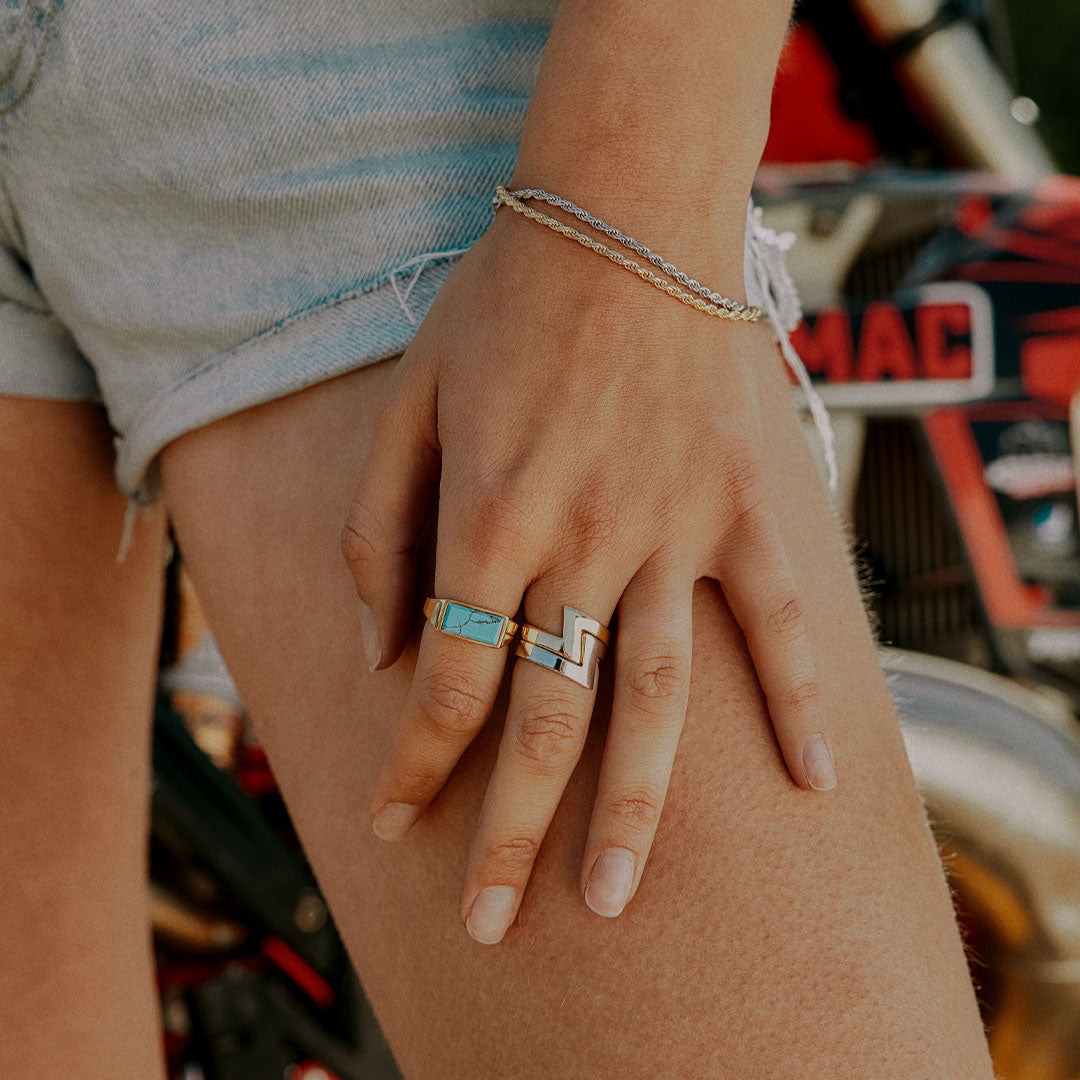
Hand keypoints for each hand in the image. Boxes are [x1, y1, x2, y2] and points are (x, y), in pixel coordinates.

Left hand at [342, 206, 835, 944]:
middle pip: (544, 719)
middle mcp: (583, 544)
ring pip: (653, 700)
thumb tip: (379, 647)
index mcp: (491, 520)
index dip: (412, 764)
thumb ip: (381, 529)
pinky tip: (811, 784)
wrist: (622, 213)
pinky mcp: (743, 509)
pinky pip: (778, 619)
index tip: (392, 826)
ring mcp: (673, 533)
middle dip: (510, 833)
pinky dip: (801, 701)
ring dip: (632, 810)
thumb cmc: (502, 304)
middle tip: (492, 925)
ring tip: (612, 901)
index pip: (444, 679)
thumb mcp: (407, 402)